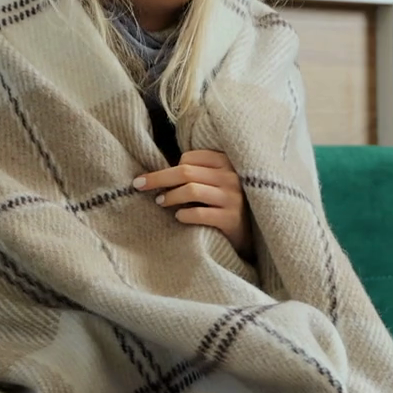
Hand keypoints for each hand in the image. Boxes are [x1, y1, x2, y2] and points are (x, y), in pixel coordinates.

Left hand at [134, 149, 254, 261]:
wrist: (253, 235)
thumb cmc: (227, 205)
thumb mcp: (218, 183)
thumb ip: (199, 173)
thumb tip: (159, 172)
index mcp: (227, 163)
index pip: (191, 157)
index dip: (171, 167)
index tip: (160, 180)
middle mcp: (232, 177)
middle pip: (186, 171)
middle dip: (158, 178)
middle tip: (140, 185)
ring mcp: (233, 198)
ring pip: (191, 190)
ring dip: (170, 196)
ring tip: (161, 202)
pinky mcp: (231, 219)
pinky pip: (200, 213)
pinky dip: (184, 214)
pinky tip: (179, 217)